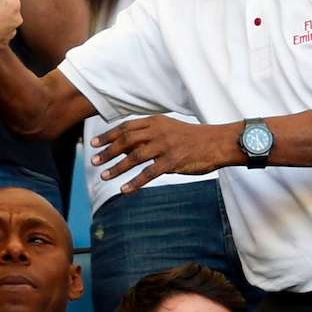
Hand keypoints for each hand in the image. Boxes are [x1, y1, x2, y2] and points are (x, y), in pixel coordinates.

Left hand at [90, 115, 229, 192]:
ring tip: (104, 176)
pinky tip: (124, 190)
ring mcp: (165, 146)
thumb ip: (149, 134)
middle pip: (126, 140)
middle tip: (94, 160)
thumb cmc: (192, 137)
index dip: (108, 135)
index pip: (126, 127)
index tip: (94, 143)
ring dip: (117, 168)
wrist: (217, 143)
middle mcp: (158, 132)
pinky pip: (149, 174)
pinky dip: (135, 183)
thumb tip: (125, 144)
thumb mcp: (169, 129)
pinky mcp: (173, 162)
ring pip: (134, 157)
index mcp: (156, 122)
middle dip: (108, 151)